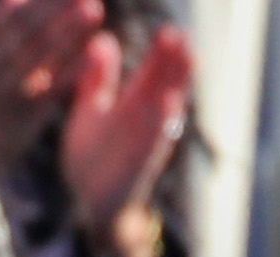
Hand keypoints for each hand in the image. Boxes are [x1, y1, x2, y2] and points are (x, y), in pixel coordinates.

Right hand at [0, 0, 104, 188]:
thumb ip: (2, 35)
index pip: (13, 14)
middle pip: (26, 27)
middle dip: (55, 5)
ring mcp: (7, 87)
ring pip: (38, 53)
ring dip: (67, 30)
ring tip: (94, 9)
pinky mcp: (24, 112)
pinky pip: (50, 87)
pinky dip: (71, 70)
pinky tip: (94, 57)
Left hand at [60, 21, 194, 256]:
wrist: (91, 204)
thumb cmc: (93, 157)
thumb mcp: (92, 109)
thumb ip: (99, 78)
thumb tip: (102, 40)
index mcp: (133, 106)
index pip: (153, 73)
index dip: (164, 53)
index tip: (173, 30)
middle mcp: (145, 122)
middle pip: (164, 85)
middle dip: (175, 62)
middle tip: (183, 34)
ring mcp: (145, 141)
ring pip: (166, 107)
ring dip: (178, 85)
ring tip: (189, 58)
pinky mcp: (140, 161)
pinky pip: (154, 138)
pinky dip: (162, 121)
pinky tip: (169, 101)